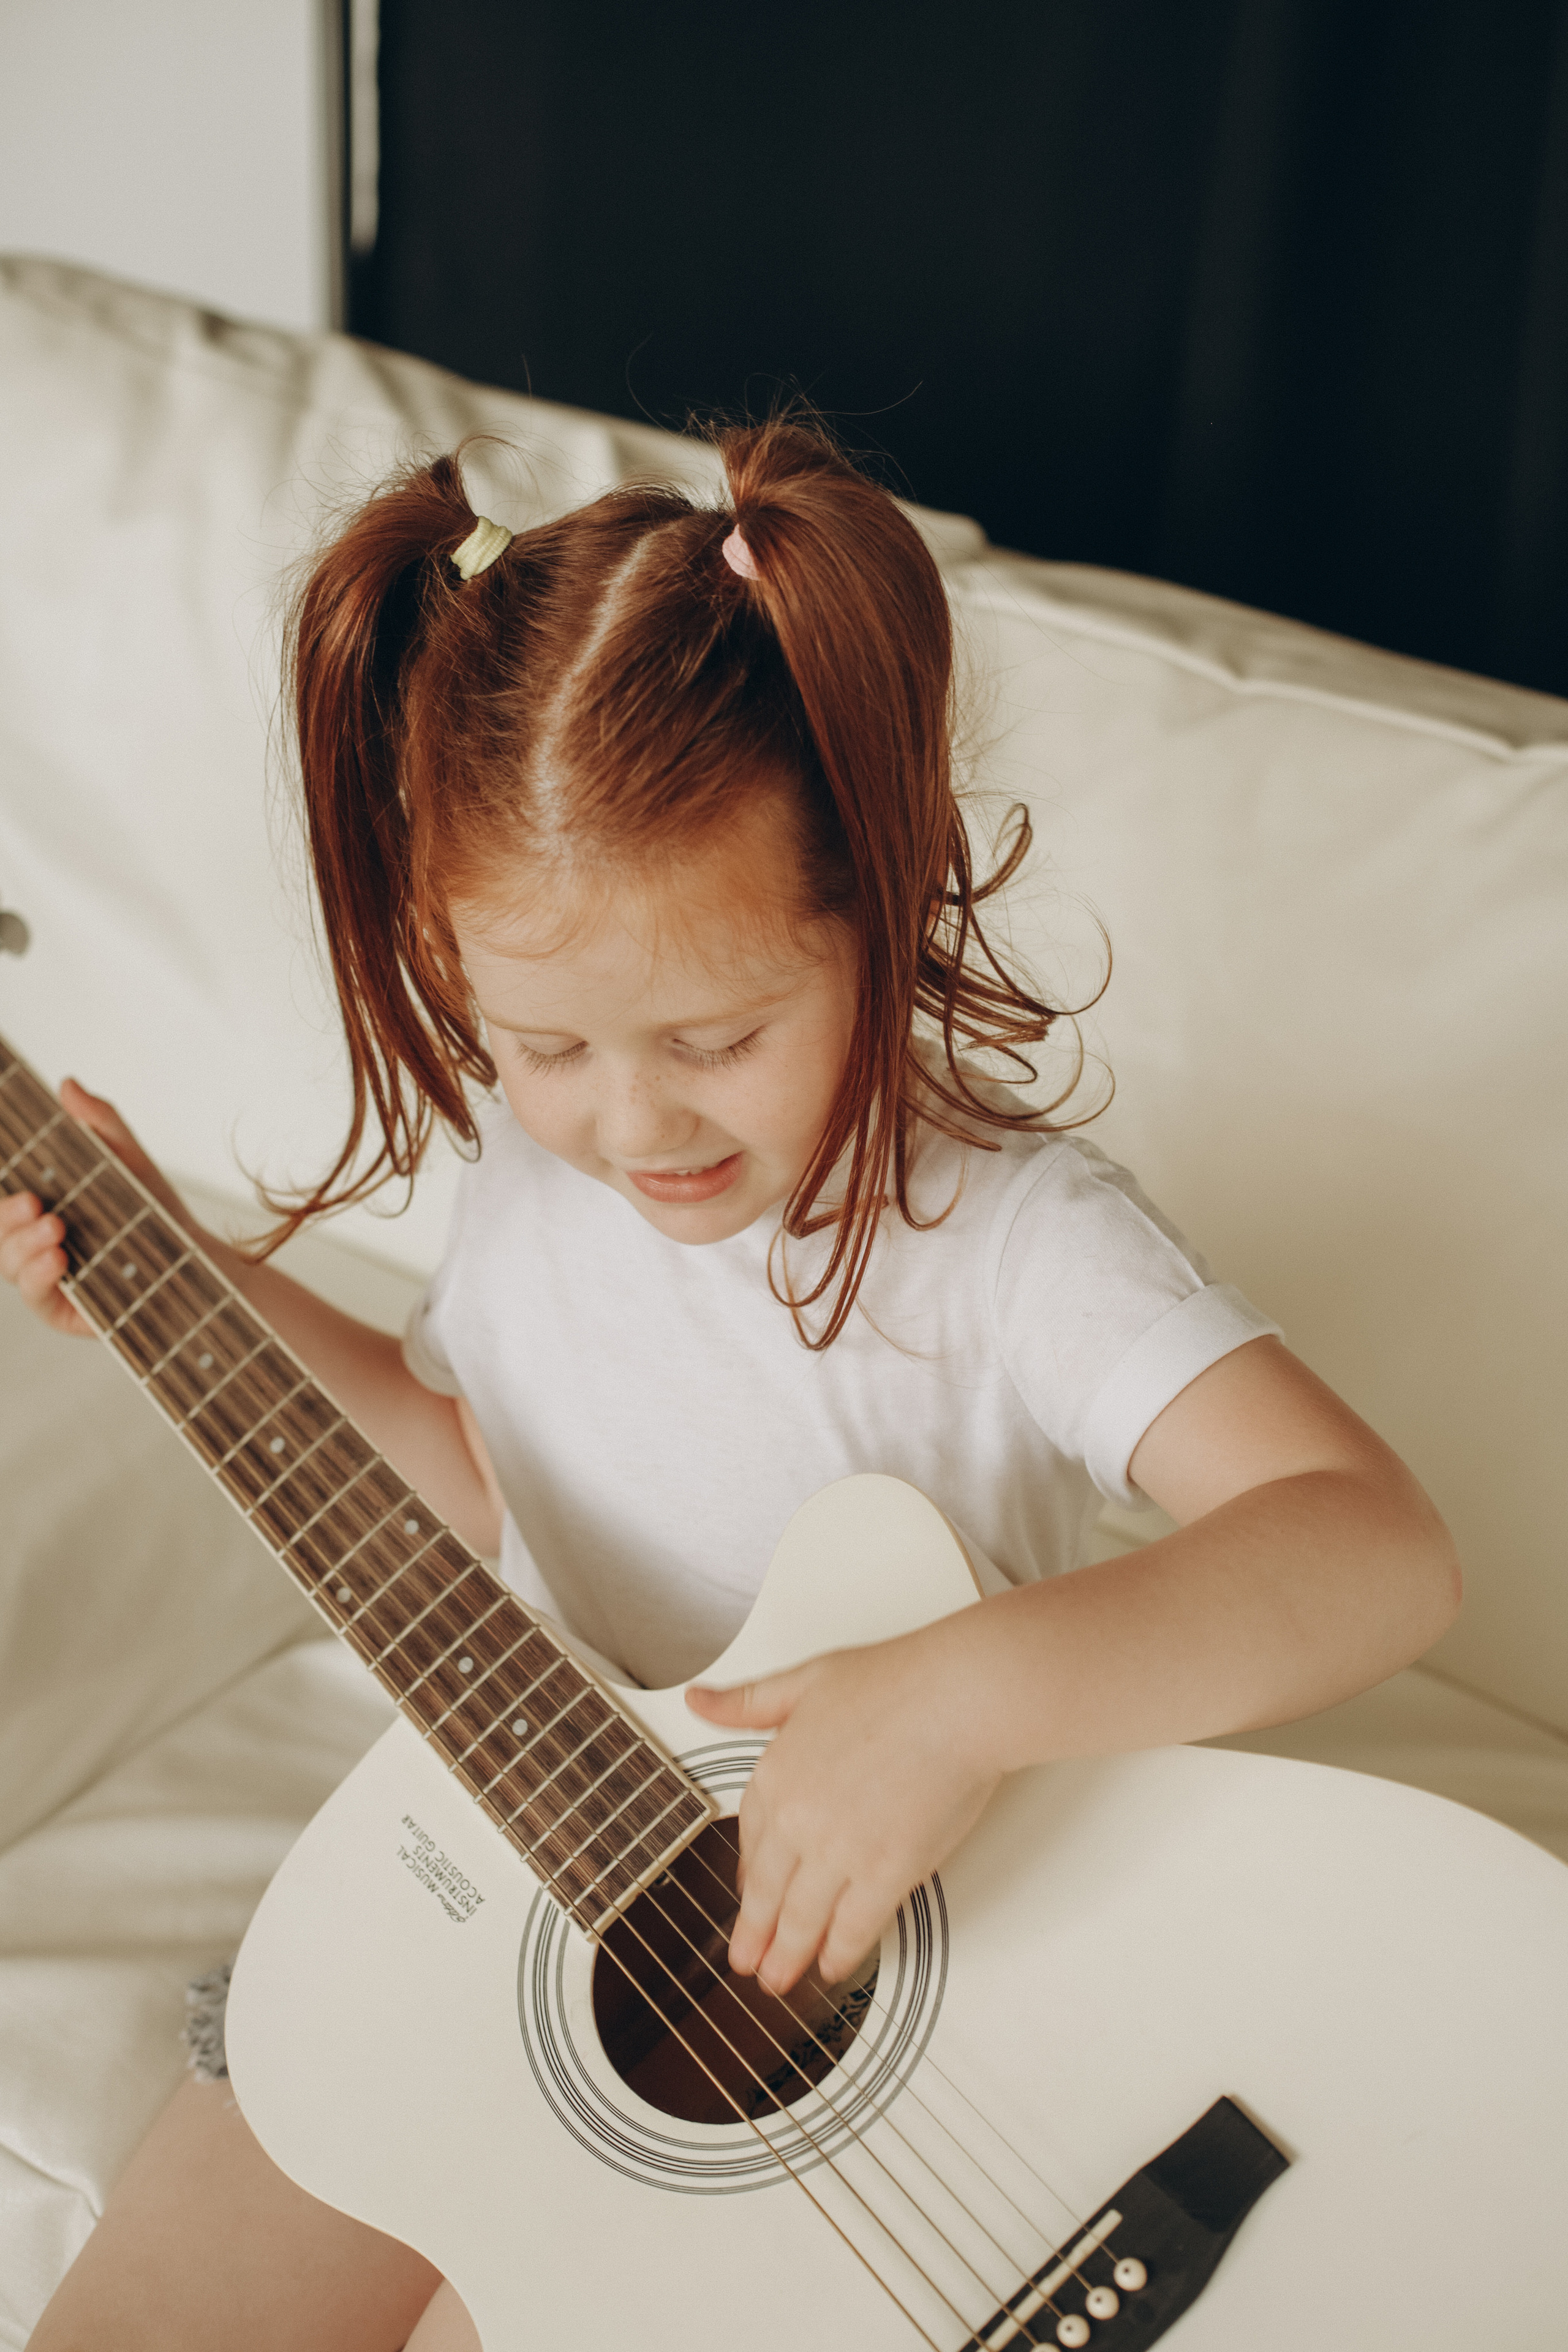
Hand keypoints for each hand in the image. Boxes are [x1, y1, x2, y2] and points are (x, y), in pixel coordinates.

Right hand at [0, 1078, 200, 1335]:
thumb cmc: (154, 1212)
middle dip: (5, 1217)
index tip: (5, 1170)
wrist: (199, 1262)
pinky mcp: (66, 1312)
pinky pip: (38, 1299)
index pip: (3, 1200)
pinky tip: (58, 1259)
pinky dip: (40, 1278)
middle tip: (31, 1202)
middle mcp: (33, 1244)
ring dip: (22, 1246)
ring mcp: (47, 1279)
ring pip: (10, 1266)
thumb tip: (69, 1085)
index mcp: (38, 1209)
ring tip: (54, 1228)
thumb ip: (100, 1124)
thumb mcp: (129, 1160)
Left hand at [684, 1623, 1000, 1996]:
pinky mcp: (886, 1873)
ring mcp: (840, 1850)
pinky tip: (833, 1966)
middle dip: (754, 1935)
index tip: (749, 1892)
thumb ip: (749, 1702)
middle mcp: (799, 1818)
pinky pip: (854, 1927)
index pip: (751, 1838)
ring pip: (802, 1918)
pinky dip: (840, 1953)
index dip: (749, 1874)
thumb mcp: (806, 1680)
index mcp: (775, 1773)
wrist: (958, 1698)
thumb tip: (699, 1700)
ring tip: (778, 1979)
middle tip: (746, 1962)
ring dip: (787, 1956)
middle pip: (767, 1890)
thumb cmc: (898, 1682)